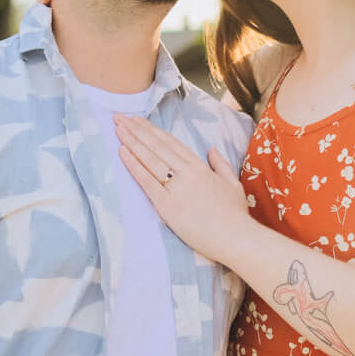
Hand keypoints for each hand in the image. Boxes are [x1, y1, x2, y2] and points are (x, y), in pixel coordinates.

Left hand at [114, 113, 250, 263]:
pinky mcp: (168, 206)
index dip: (152, 130)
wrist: (237, 238)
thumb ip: (221, 164)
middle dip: (136, 130)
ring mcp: (176, 188)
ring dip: (131, 142)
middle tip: (118, 117)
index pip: (171, 143)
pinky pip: (147, 182)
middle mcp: (187, 173)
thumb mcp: (233, 184)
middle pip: (157, 146)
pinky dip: (133, 166)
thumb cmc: (236, 215)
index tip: (138, 120)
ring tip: (117, 128)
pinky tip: (122, 152)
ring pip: (150, 159)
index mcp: (200, 167)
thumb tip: (212, 149)